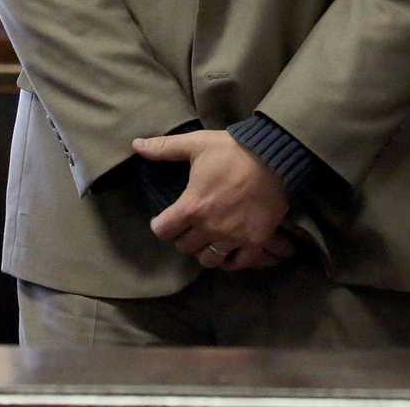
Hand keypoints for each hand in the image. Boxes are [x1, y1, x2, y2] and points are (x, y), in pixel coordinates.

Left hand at [133, 130, 292, 268]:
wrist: (275, 157)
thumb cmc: (232, 150)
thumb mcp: (196, 144)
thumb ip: (164, 148)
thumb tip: (135, 145)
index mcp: (192, 206)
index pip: (163, 231)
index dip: (161, 225)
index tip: (165, 220)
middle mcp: (210, 227)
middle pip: (184, 247)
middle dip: (182, 237)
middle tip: (188, 226)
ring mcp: (233, 238)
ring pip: (208, 260)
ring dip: (204, 251)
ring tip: (206, 239)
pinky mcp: (255, 242)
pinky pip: (236, 264)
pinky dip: (229, 261)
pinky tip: (227, 251)